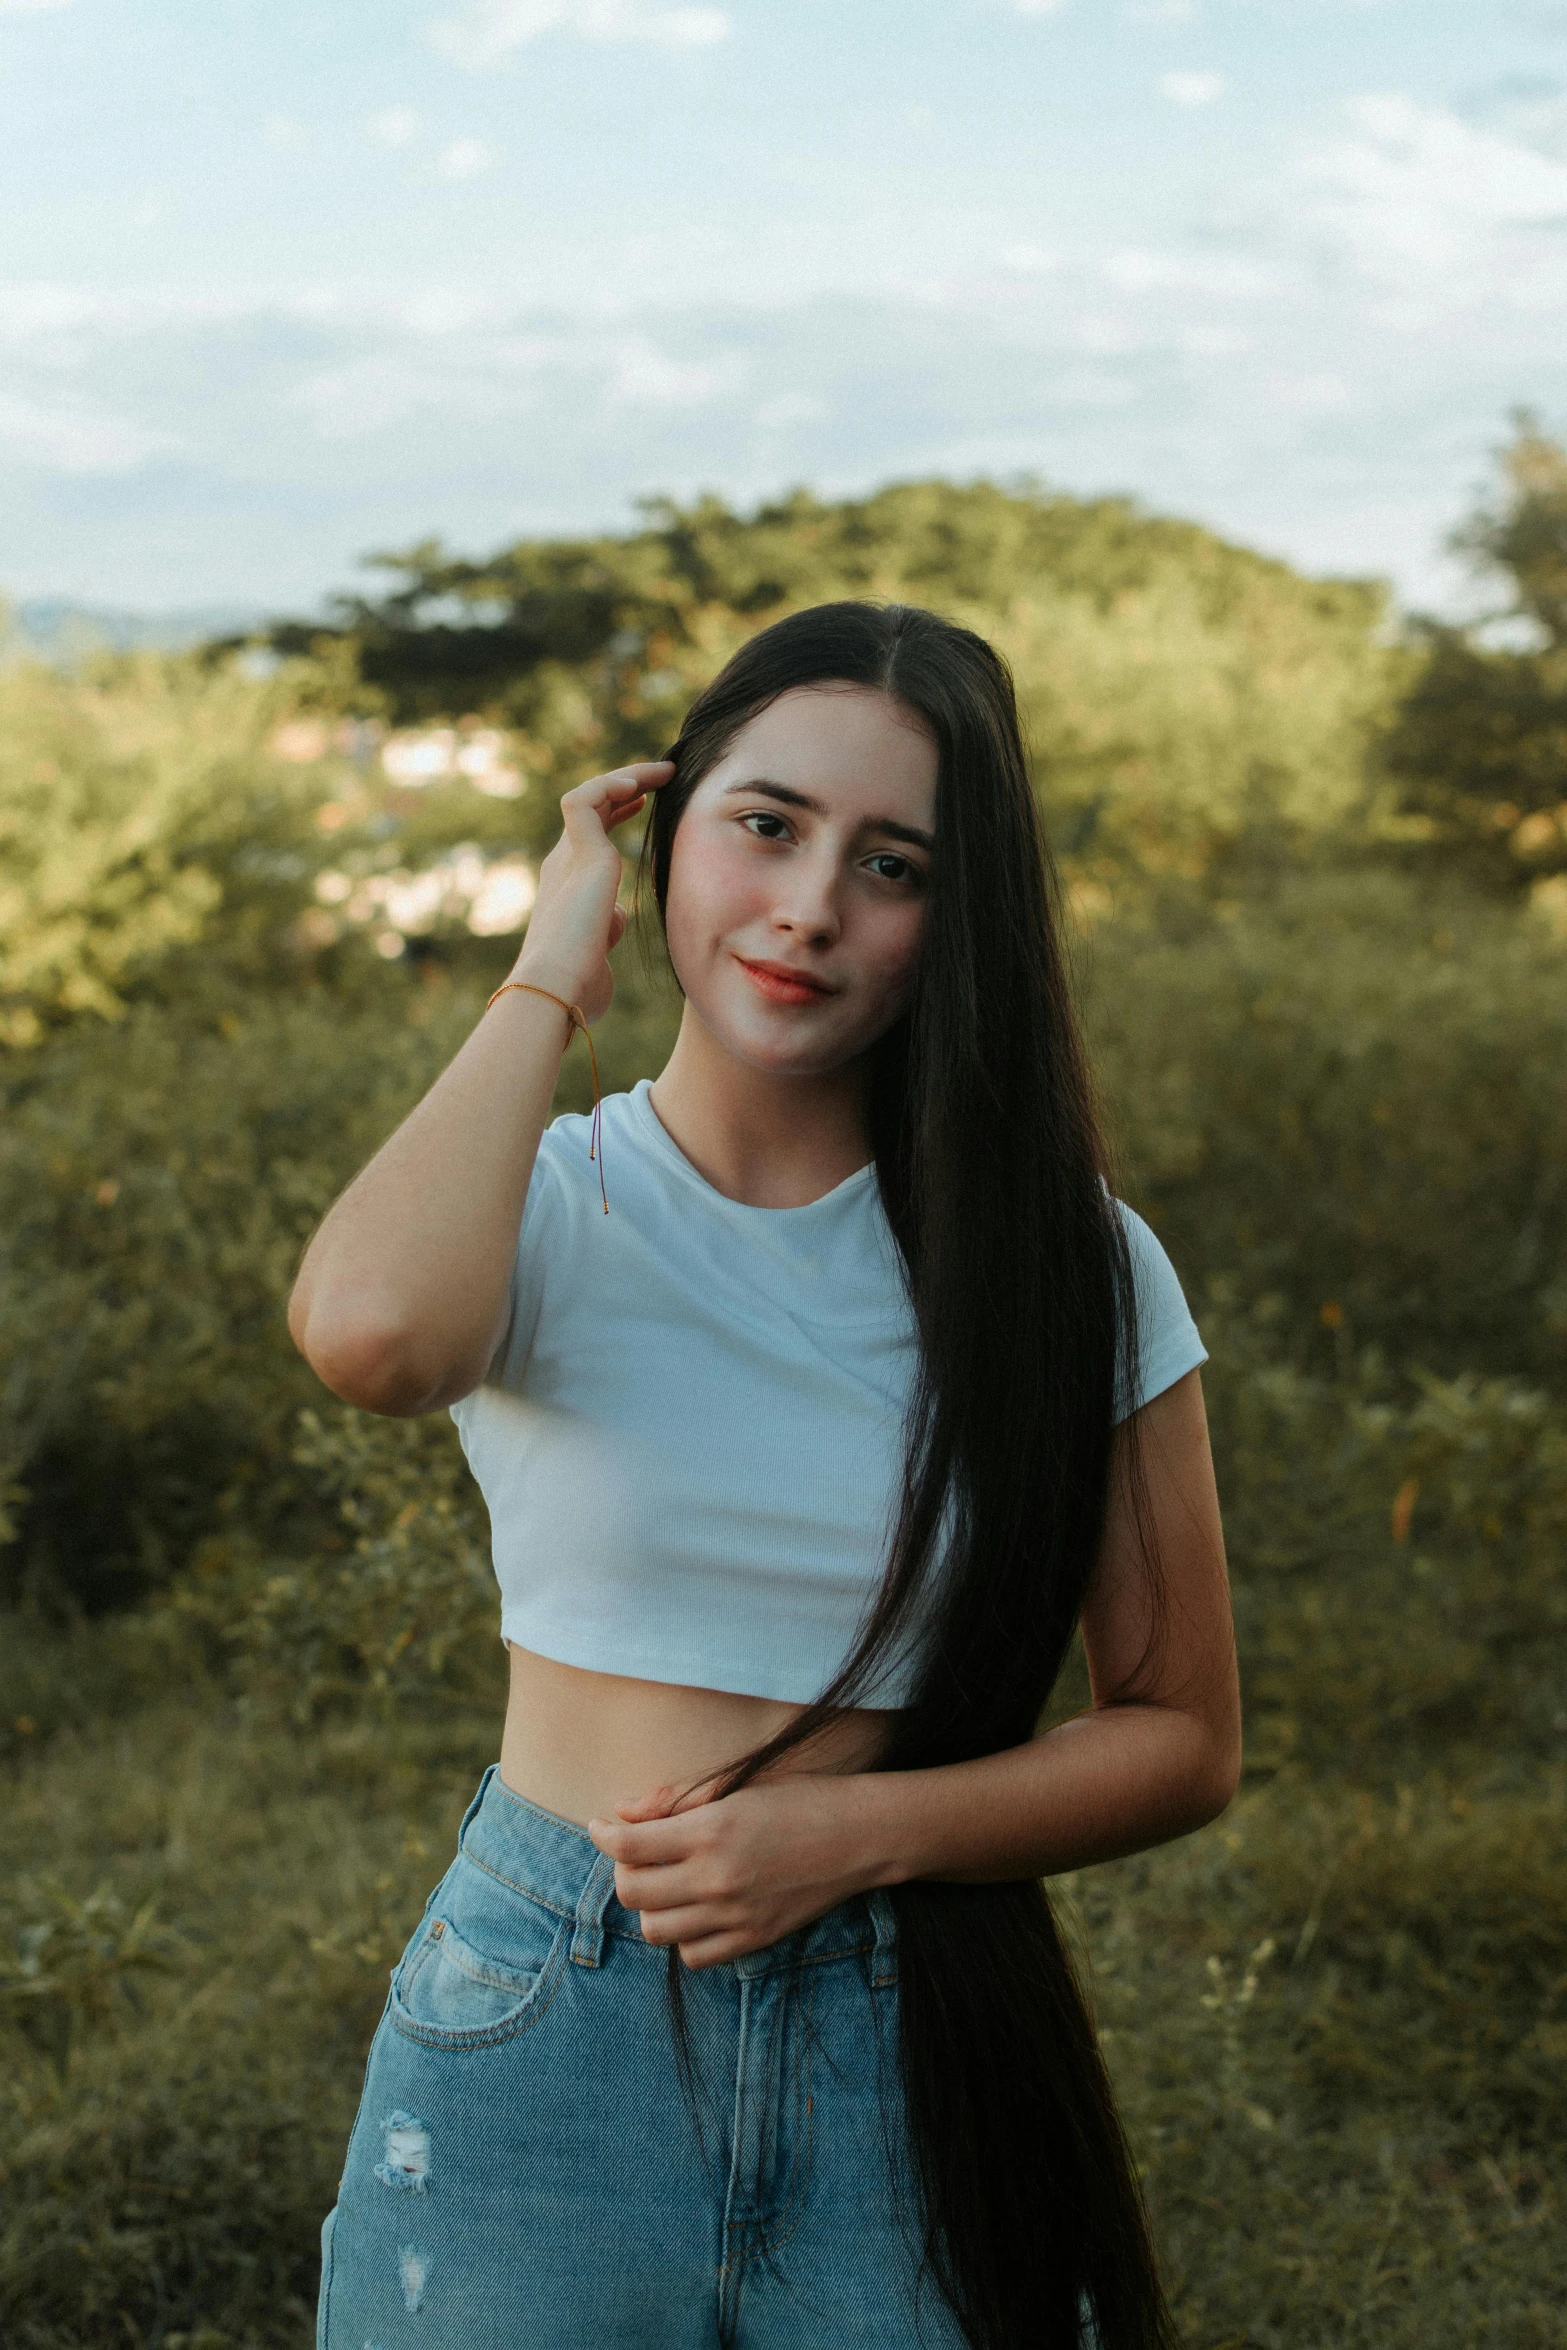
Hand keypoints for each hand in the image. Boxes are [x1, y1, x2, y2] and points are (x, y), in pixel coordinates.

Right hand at [508, 760, 672, 1025]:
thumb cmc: (579, 983)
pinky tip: (639, 785)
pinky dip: (611, 785)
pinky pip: (585, 800)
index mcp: (569, 888)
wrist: (557, 987)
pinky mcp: (576, 853)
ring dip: (625, 777)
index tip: (643, 804)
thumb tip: (618, 916)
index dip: (617, 814)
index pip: (591, 836)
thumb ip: (607, 929)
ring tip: (660, 771)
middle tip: (659, 776)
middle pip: (592, 809)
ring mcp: (567, 857)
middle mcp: (563, 865)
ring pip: (590, 796)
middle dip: (624, 788)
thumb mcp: (599, 951)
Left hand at [587, 1773, 886, 1969]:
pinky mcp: (753, 1940)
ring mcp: (735, 1917)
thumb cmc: (801, 1799)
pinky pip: (693, 1956)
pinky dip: (683, 1935)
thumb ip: (674, 1801)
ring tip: (666, 1881)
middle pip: (632, 1892)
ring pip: (655, 1930)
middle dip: (622, 1869)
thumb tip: (622, 1812)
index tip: (600, 1825)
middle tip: (635, 1851)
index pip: (629, 1845)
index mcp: (711, 1832)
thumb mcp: (737, 1786)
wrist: (861, 1837)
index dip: (603, 1833)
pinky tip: (695, 1909)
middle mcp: (717, 1879)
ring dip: (650, 1904)